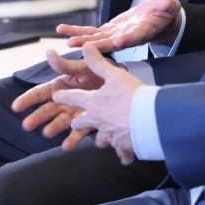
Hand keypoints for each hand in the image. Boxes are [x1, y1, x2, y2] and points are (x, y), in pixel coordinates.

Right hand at [12, 49, 108, 138]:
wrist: (124, 83)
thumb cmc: (100, 71)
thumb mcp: (83, 67)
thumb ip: (65, 64)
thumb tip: (48, 52)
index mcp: (62, 86)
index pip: (41, 92)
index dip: (28, 99)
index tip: (16, 107)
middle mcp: (66, 101)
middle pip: (48, 109)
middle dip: (37, 116)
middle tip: (26, 125)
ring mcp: (76, 113)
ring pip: (60, 122)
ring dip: (53, 127)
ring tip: (47, 133)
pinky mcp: (88, 122)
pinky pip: (79, 131)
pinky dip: (73, 139)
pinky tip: (67, 146)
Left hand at [52, 42, 143, 162]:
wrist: (148, 119)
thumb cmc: (131, 94)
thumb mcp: (114, 74)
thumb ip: (98, 62)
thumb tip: (86, 45)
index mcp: (92, 102)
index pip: (72, 97)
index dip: (63, 96)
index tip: (55, 96)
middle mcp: (97, 120)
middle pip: (79, 123)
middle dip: (77, 123)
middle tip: (75, 122)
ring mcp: (109, 135)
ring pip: (99, 139)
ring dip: (100, 138)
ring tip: (103, 139)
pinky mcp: (122, 146)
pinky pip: (121, 152)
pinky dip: (123, 154)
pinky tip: (126, 158)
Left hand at [57, 0, 182, 52]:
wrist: (158, 19)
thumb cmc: (165, 12)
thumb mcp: (169, 6)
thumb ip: (166, 5)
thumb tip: (166, 2)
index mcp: (143, 32)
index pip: (134, 37)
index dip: (125, 39)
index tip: (117, 42)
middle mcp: (127, 37)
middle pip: (110, 43)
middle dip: (93, 45)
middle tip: (78, 45)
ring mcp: (116, 36)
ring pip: (97, 40)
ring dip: (82, 40)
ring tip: (67, 40)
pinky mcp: (109, 31)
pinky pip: (92, 33)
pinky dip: (78, 32)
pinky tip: (63, 30)